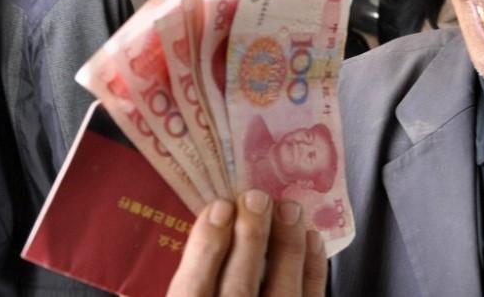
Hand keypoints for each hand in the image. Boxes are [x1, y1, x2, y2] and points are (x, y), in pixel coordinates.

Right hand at [167, 190, 326, 296]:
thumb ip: (177, 286)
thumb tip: (169, 249)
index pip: (192, 290)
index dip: (206, 247)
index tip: (220, 207)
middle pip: (239, 288)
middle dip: (250, 239)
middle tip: (258, 197)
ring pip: (280, 296)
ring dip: (287, 249)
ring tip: (290, 209)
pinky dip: (314, 273)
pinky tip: (312, 242)